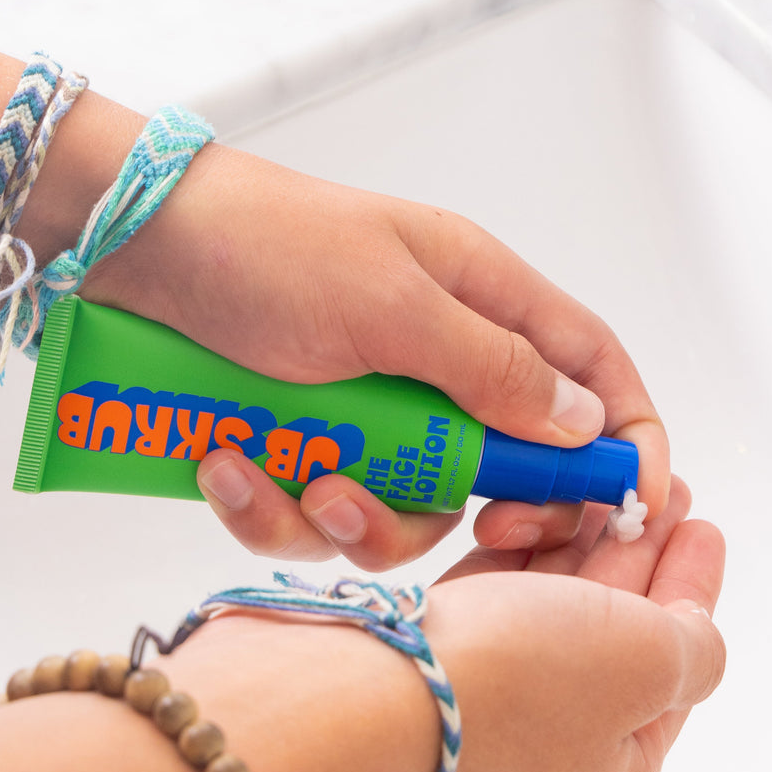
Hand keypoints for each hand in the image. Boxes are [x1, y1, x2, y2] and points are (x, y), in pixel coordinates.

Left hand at [81, 144, 668, 568]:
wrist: (139, 255)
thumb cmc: (265, 248)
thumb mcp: (391, 302)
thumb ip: (492, 366)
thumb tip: (584, 424)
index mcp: (480, 305)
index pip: (588, 370)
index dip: (622, 436)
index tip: (631, 504)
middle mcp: (436, 367)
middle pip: (506, 467)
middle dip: (489, 511)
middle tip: (476, 522)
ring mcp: (371, 416)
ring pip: (406, 510)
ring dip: (356, 518)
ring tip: (301, 481)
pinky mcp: (306, 449)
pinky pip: (317, 515)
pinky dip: (275, 508)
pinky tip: (228, 466)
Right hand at [161, 476, 723, 771]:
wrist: (335, 705)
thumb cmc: (497, 692)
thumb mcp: (642, 664)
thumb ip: (691, 646)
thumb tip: (692, 637)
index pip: (669, 672)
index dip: (690, 590)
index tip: (698, 523)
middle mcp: (530, 761)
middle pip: (600, 639)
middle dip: (627, 558)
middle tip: (645, 491)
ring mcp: (462, 717)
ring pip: (533, 618)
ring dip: (564, 550)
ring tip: (587, 486)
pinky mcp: (408, 674)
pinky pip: (474, 612)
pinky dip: (502, 565)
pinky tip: (516, 519)